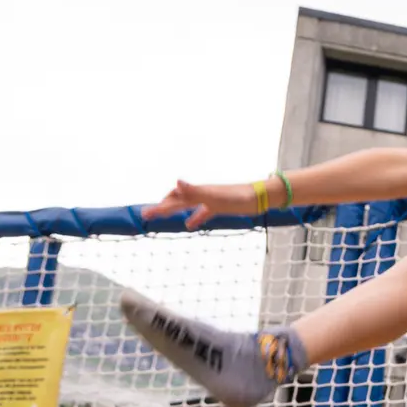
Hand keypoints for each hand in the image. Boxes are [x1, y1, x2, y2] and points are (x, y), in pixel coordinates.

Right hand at [142, 180, 258, 229]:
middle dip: (161, 208)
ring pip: (187, 205)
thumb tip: (176, 181)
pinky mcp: (220, 206)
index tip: (144, 216)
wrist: (261, 196)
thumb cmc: (239, 197)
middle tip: (146, 216)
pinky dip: (195, 218)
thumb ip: (195, 191)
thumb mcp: (215, 197)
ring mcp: (211, 200)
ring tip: (163, 215)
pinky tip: (190, 225)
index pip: (173, 201)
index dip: (159, 208)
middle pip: (177, 201)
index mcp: (198, 193)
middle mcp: (202, 194)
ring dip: (174, 210)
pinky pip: (203, 212)